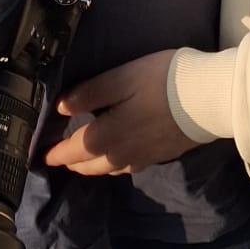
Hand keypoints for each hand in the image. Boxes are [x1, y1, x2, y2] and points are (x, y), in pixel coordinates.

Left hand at [42, 51, 194, 175]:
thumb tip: (59, 107)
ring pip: (108, 170)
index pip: (74, 150)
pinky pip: (127, 167)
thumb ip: (90, 93)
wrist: (207, 97)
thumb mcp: (121, 78)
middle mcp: (122, 153)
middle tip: (58, 159)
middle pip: (90, 165)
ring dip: (91, 168)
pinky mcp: (160, 155)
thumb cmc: (162, 81)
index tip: (41, 156)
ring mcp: (143, 157)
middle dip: (72, 163)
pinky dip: (113, 166)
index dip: (56, 153)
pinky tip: (116, 159)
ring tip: (82, 161)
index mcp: (109, 135)